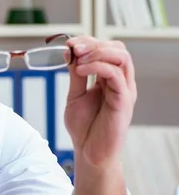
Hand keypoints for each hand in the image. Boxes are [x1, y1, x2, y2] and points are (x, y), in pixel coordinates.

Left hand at [64, 36, 136, 169]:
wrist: (89, 153)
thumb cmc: (84, 127)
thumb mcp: (75, 95)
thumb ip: (75, 75)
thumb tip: (70, 52)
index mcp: (110, 79)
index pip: (107, 49)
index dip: (88, 42)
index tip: (69, 44)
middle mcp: (120, 82)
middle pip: (118, 49)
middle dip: (94, 43)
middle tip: (74, 49)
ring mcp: (124, 90)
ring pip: (121, 57)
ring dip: (97, 53)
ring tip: (77, 61)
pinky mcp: (123, 101)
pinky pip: (116, 75)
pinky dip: (97, 67)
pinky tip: (79, 72)